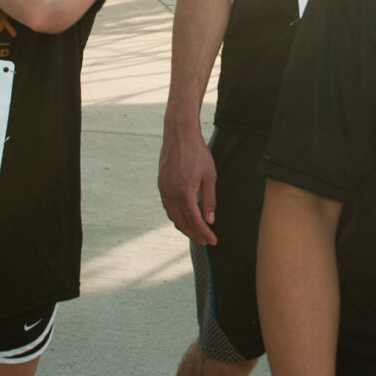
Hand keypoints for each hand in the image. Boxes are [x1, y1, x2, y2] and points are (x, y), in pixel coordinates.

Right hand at [158, 124, 219, 244]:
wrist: (179, 135)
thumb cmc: (198, 153)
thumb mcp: (210, 176)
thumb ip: (209, 200)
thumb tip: (210, 220)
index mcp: (185, 193)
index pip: (195, 221)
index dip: (204, 233)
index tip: (213, 240)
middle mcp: (171, 194)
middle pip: (182, 223)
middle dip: (195, 234)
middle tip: (206, 241)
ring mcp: (164, 190)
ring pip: (173, 217)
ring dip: (185, 227)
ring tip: (196, 232)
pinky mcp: (161, 185)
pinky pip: (168, 207)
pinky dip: (176, 216)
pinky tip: (185, 217)